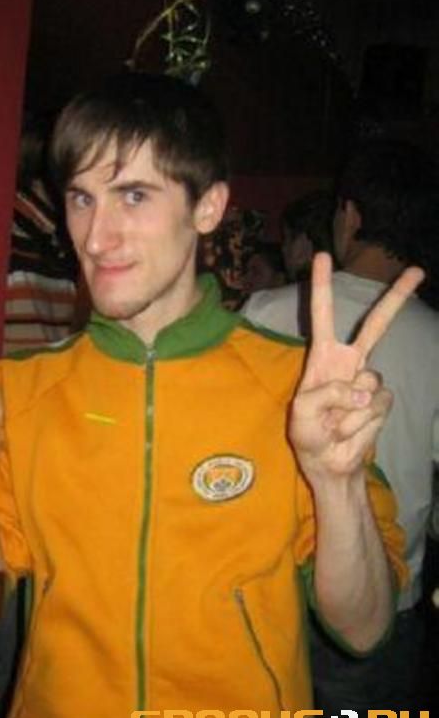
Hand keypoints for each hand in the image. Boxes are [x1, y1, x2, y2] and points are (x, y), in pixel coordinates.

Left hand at [289, 253, 423, 486]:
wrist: (329, 461)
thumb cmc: (308, 433)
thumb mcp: (300, 412)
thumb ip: (324, 394)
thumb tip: (360, 392)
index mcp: (323, 356)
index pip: (323, 315)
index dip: (322, 287)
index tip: (321, 256)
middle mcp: (349, 361)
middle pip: (376, 324)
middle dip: (396, 297)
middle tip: (416, 270)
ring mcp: (368, 381)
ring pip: (370, 381)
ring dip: (349, 410)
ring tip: (335, 423)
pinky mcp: (382, 401)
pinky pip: (376, 404)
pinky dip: (360, 422)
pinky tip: (350, 429)